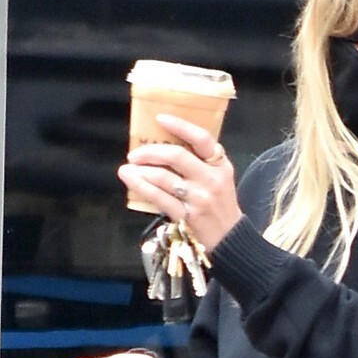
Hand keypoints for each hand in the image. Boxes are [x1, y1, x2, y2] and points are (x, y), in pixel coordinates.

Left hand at [118, 114, 240, 253]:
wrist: (230, 239)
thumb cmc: (220, 205)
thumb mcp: (220, 177)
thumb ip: (201, 161)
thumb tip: (165, 146)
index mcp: (220, 164)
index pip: (201, 138)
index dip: (180, 126)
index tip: (160, 119)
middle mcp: (210, 179)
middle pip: (176, 156)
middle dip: (150, 152)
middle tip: (134, 154)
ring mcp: (199, 198)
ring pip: (163, 177)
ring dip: (141, 171)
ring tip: (127, 169)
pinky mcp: (187, 216)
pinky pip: (159, 198)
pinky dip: (142, 187)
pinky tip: (131, 181)